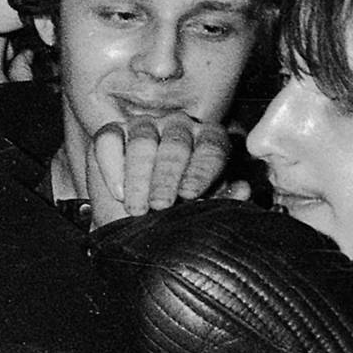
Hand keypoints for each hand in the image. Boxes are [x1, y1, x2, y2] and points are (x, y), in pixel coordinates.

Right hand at [83, 115, 231, 225]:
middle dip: (166, 177)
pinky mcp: (110, 134)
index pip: (211, 148)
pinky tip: (118, 192)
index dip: (201, 171)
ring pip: (142, 141)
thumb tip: (243, 189)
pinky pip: (109, 140)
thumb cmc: (173, 216)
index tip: (190, 195)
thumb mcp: (201, 212)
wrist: (131, 226)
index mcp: (209, 140)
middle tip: (160, 205)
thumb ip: (222, 198)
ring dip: (138, 178)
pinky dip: (112, 167)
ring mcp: (143, 127)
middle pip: (176, 143)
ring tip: (137, 206)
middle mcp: (179, 127)